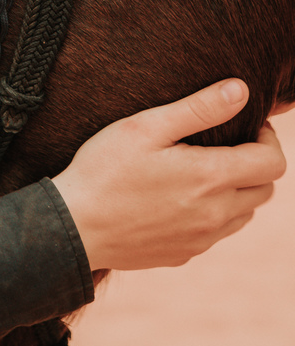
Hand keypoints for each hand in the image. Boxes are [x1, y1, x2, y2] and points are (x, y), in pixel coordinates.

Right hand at [53, 80, 285, 271]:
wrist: (72, 227)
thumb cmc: (103, 171)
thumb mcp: (146, 127)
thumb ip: (199, 108)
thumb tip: (242, 91)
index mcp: (211, 178)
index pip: (273, 162)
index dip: (268, 139)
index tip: (247, 126)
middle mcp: (215, 214)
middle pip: (266, 190)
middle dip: (256, 164)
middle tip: (226, 146)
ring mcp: (201, 239)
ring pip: (244, 214)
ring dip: (238, 191)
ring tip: (203, 171)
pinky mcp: (184, 254)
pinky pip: (215, 234)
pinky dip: (213, 214)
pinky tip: (180, 198)